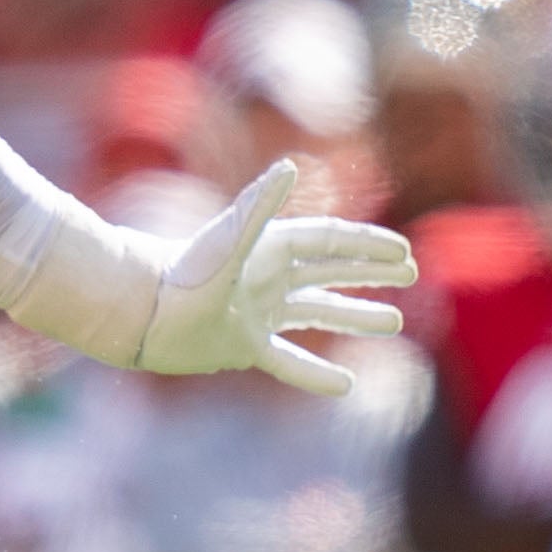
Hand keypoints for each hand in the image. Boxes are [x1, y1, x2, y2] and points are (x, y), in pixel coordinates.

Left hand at [131, 158, 417, 395]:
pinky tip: (345, 384)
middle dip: (371, 271)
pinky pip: (291, 360)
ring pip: (318, 311)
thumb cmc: (183, 272)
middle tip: (411, 274)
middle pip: (332, 269)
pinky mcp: (245, 345)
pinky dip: (317, 372)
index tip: (404, 254)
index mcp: (272, 247)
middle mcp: (269, 276)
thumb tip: (289, 167)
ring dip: (355, 315)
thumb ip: (260, 205)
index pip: (333, 241)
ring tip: (393, 323)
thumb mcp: (229, 239)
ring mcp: (259, 311)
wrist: (140, 312)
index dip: (370, 246)